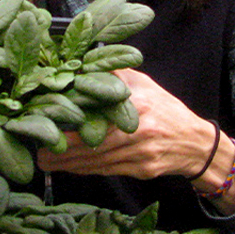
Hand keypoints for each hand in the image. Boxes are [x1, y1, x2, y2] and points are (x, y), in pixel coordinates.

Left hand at [36, 69, 213, 179]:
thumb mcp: (144, 83)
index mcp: (138, 102)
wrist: (194, 143)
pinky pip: (106, 171)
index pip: (98, 110)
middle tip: (39, 151)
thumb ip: (116, 74)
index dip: (71, 119)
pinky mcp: (141, 170)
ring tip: (46, 162)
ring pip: (96, 160)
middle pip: (93, 141)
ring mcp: (140, 152)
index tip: (48, 120)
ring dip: (68, 164)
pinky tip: (69, 168)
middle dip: (63, 149)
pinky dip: (85, 170)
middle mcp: (139, 128)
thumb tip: (82, 63)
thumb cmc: (164, 109)